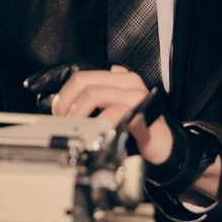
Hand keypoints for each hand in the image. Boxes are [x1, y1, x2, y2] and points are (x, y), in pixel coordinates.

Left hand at [50, 65, 174, 165]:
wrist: (163, 145)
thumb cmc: (136, 128)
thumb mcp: (111, 110)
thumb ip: (93, 103)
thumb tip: (62, 108)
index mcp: (118, 77)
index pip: (83, 76)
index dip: (64, 93)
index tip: (58, 110)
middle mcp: (127, 81)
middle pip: (85, 81)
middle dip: (67, 102)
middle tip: (62, 120)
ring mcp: (136, 95)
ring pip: (95, 94)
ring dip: (78, 113)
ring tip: (76, 128)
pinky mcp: (142, 113)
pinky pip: (113, 113)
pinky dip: (98, 124)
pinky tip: (94, 134)